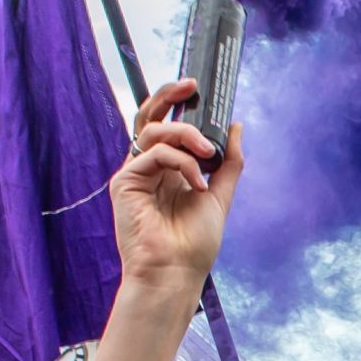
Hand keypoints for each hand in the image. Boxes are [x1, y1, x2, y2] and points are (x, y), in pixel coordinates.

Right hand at [110, 80, 243, 296]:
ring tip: (209, 153)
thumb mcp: (219, 195)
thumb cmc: (194, 243)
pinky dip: (181, 163)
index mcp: (167, 169)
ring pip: (154, 131)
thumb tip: (236, 125)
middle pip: (149, 117)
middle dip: (168, 96)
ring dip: (187, 135)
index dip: (179, 105)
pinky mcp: (125, 183)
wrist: (176, 273)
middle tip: (192, 86)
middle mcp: (148, 167)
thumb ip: (228, 162)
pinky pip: (153, 154)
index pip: (168, 126)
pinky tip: (197, 184)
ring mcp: (135, 174)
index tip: (201, 91)